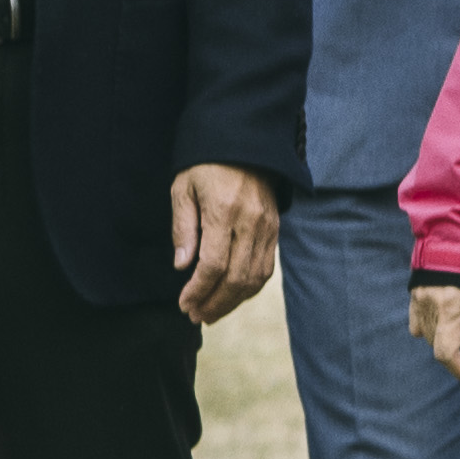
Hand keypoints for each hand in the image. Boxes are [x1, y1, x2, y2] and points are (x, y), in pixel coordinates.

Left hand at [165, 163, 276, 325]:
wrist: (245, 142)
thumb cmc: (205, 164)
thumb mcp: (183, 189)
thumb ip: (183, 228)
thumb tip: (183, 266)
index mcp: (224, 210)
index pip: (213, 264)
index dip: (198, 290)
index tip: (183, 304)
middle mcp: (251, 222)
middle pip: (237, 277)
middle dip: (215, 303)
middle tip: (196, 316)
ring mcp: (267, 226)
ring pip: (255, 277)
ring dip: (233, 301)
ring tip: (212, 312)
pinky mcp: (276, 229)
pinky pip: (266, 267)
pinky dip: (249, 287)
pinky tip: (232, 295)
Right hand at [406, 279, 459, 384]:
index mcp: (449, 308)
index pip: (446, 353)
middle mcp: (428, 305)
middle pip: (442, 343)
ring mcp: (417, 299)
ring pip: (431, 335)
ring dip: (449, 330)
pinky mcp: (413, 294)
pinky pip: (418, 323)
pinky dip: (434, 325)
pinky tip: (449, 308)